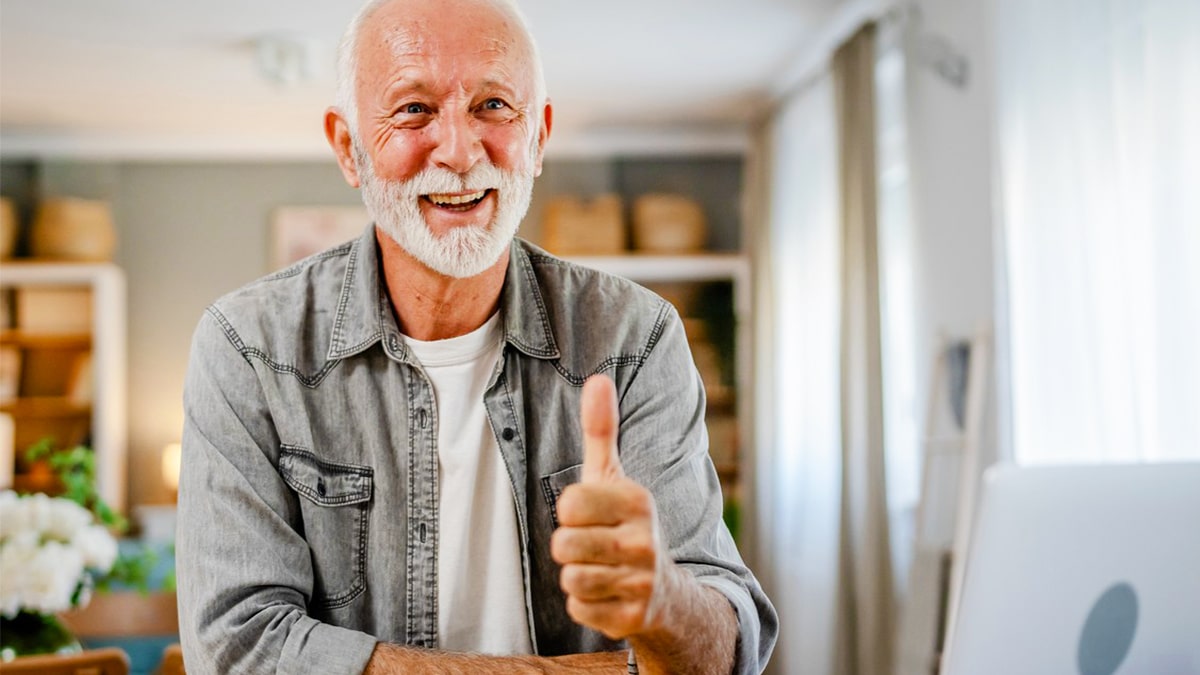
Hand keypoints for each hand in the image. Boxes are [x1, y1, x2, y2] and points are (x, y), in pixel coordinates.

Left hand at [550, 374, 673, 639]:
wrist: (665, 591)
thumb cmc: (625, 524)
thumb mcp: (612, 477)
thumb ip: (601, 430)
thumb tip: (596, 378)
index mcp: (638, 501)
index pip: (569, 504)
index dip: (570, 512)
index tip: (591, 515)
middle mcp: (645, 541)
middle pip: (563, 544)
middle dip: (569, 547)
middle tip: (593, 545)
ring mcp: (642, 581)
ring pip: (570, 578)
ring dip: (577, 576)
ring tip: (600, 569)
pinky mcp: (634, 617)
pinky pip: (579, 609)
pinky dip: (584, 605)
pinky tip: (607, 594)